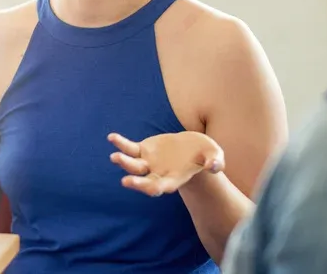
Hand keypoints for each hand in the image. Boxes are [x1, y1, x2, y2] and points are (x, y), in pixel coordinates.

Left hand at [108, 131, 224, 196]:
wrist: (192, 148)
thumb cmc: (205, 154)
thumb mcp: (214, 155)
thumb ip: (215, 162)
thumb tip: (214, 166)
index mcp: (174, 179)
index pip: (163, 187)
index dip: (157, 188)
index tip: (153, 188)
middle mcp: (158, 174)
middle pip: (145, 182)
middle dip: (136, 183)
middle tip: (126, 181)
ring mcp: (148, 163)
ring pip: (133, 166)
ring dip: (124, 162)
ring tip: (114, 157)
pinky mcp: (142, 151)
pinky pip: (129, 148)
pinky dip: (121, 144)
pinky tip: (112, 137)